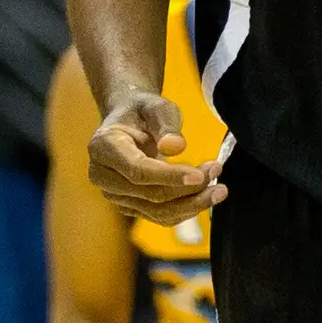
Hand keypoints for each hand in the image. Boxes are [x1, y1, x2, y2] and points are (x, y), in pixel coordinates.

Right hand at [86, 90, 223, 226]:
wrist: (129, 122)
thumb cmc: (143, 110)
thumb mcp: (156, 106)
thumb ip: (166, 124)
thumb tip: (176, 148)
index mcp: (104, 147)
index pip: (138, 170)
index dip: (170, 176)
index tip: (201, 175)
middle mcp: (102, 176)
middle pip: (150, 194)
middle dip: (188, 189)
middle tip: (217, 171)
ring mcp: (114, 195)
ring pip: (157, 211)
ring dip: (192, 204)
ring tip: (219, 190)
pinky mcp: (129, 206)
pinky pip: (159, 216)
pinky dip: (186, 210)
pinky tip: (206, 196)